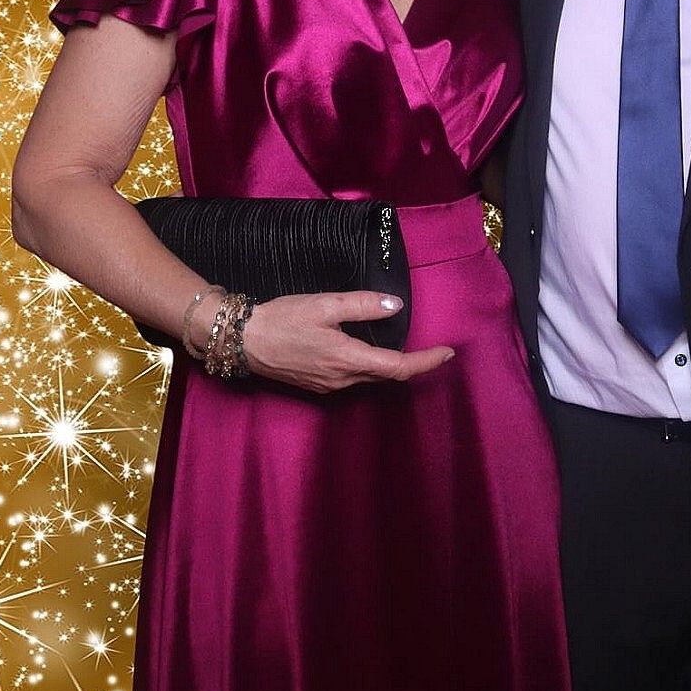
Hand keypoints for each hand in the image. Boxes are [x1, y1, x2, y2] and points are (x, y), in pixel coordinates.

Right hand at [238, 291, 453, 394]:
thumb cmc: (282, 319)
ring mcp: (329, 386)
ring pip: (370, 377)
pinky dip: (369, 367)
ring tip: (403, 348)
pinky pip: (353, 378)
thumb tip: (395, 306)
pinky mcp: (317, 385)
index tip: (447, 353)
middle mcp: (342, 379)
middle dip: (412, 363)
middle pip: (387, 375)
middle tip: (432, 349)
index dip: (426, 361)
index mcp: (348, 359)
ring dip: (390, 366)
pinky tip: (367, 352)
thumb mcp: (324, 304)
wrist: (242, 341)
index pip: (399, 367)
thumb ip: (361, 304)